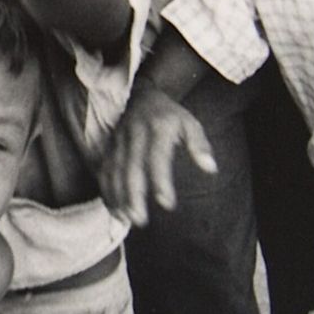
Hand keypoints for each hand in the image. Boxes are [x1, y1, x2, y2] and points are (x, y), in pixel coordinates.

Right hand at [99, 82, 215, 225]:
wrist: (140, 95)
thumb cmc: (169, 115)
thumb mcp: (190, 123)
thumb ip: (199, 144)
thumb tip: (210, 168)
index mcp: (158, 128)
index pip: (157, 156)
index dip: (161, 180)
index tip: (167, 203)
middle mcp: (135, 134)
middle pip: (130, 167)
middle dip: (132, 194)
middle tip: (139, 218)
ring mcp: (119, 141)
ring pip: (114, 170)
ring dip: (117, 195)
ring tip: (125, 218)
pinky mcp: (109, 146)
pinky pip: (104, 169)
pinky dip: (106, 189)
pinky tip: (113, 208)